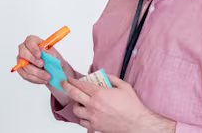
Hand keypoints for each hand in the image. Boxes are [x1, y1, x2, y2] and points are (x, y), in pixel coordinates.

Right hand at [15, 36, 76, 105]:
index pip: (29, 42)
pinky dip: (35, 79)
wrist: (54, 68)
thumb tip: (43, 51)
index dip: (33, 49)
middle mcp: (24, 49)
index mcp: (32, 41)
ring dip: (37, 73)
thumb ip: (49, 52)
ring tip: (48, 76)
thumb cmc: (52, 58)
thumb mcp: (55, 54)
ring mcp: (21, 59)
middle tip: (43, 65)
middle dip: (33, 60)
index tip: (39, 55)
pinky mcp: (21, 69)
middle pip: (23, 53)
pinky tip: (43, 80)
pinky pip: (25, 75)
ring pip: (25, 66)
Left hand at [61, 74, 175, 132]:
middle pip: (73, 94)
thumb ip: (112, 78)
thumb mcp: (123, 86)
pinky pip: (82, 122)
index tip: (69, 79)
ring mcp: (93, 116)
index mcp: (99, 93)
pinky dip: (81, 117)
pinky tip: (84, 113)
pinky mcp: (95, 126)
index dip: (72, 80)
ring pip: (76, 109)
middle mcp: (93, 105)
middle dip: (66, 87)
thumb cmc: (132, 106)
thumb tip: (104, 75)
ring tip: (78, 101)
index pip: (80, 85)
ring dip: (75, 104)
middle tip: (64, 84)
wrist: (137, 123)